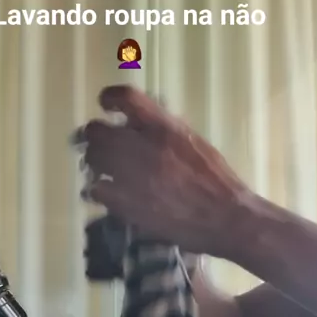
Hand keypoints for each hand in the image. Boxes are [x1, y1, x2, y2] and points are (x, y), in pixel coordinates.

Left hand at [73, 86, 253, 258]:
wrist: (224, 218)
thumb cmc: (217, 181)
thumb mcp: (194, 143)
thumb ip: (166, 129)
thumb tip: (140, 121)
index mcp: (165, 128)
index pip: (125, 98)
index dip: (110, 98)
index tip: (106, 105)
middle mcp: (143, 147)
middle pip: (98, 130)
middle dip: (96, 136)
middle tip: (99, 144)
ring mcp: (131, 176)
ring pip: (92, 159)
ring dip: (94, 162)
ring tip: (103, 170)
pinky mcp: (125, 203)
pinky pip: (95, 189)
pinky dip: (98, 189)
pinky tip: (107, 193)